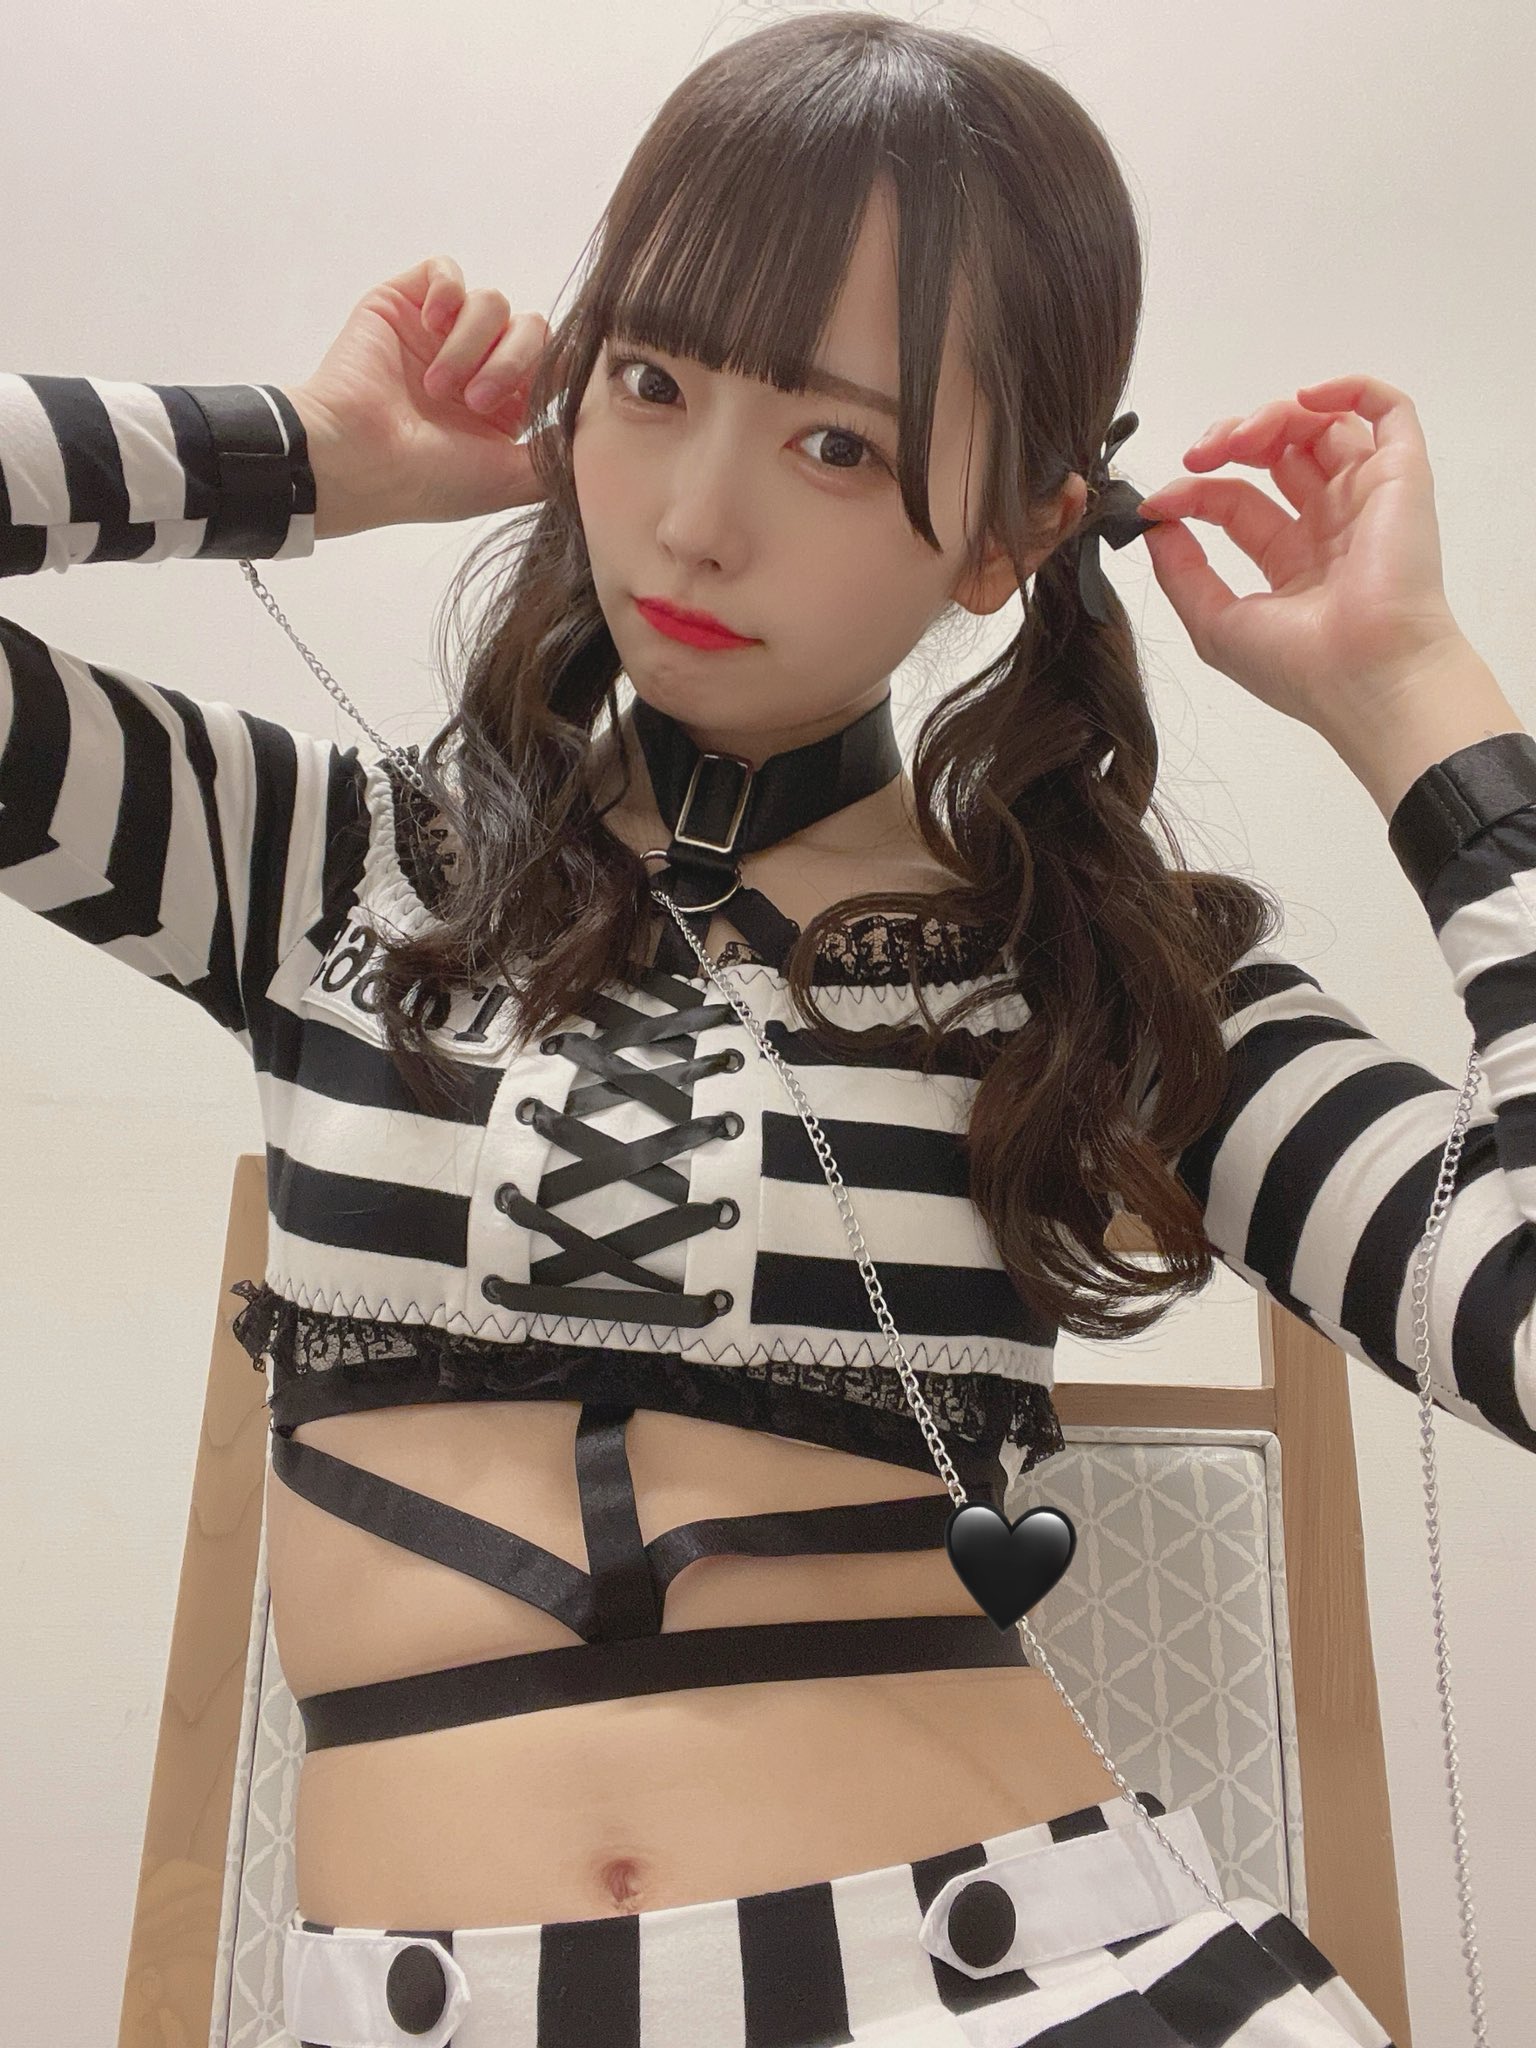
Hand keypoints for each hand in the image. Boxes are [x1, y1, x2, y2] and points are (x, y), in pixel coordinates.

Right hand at [291, 254, 560, 530]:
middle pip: (531, 328)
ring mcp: (438, 333)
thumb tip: (596, 432)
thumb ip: (559, 455)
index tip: (533, 400)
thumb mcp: (511, 481)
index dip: (551, 374)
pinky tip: (429, 327)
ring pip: (492, 302)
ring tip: (439, 385)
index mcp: (502, 408)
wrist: (357, 458)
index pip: (552, 365)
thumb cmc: (427, 479)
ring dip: (471, 344)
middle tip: (476, 401)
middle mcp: (474, 366)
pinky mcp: (404, 303)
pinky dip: (446, 294)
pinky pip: (446, 270)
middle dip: (512, 364)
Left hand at [1136, 374, 1468, 740]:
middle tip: (1200, 455)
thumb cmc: (1301, 666)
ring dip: (1272, 416)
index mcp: (1293, 562)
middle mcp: (1331, 526)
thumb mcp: (1215, 625)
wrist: (1368, 677)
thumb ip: (1180, 574)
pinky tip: (1305, 397)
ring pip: (1322, 426)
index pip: (1237, 502)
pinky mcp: (1402, 478)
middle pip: (1280, 454)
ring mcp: (1367, 499)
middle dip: (1233, 440)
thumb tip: (1155, 526)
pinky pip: (1389, 412)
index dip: (1195, 491)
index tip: (1159, 501)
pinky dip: (1348, 389)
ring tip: (1239, 438)